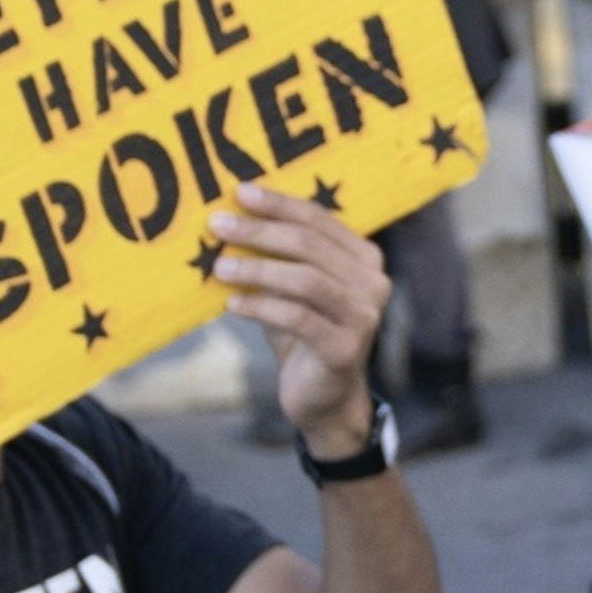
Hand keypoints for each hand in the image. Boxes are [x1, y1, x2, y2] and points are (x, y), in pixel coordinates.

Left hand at [209, 186, 392, 461]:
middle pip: (310, 245)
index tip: (240, 192)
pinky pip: (297, 318)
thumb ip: (277, 256)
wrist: (325, 399)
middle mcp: (373, 283)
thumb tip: (230, 218)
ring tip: (220, 267)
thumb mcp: (290, 289)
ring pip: (306, 279)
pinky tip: (232, 305)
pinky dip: (261, 307)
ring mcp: (364, 317)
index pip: (320, 219)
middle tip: (219, 224)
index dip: (279, 204)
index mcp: (364, 258)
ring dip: (257, 269)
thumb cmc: (303, 334)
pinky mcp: (345, 349)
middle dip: (261, 230)